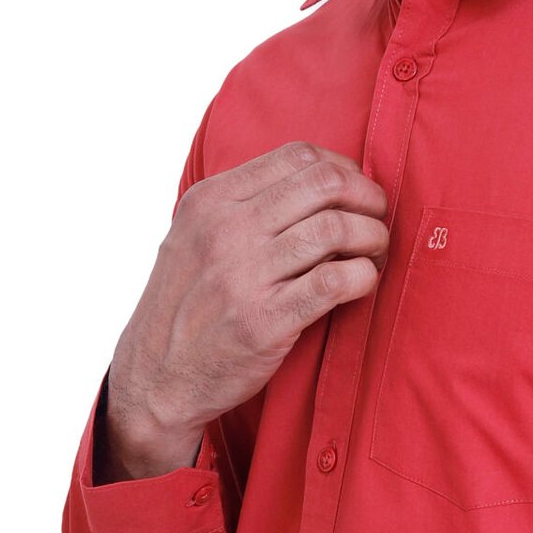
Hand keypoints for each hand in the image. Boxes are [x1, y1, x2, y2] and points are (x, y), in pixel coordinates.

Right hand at [105, 140, 389, 474]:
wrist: (156, 377)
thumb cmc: (189, 305)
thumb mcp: (197, 236)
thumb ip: (246, 205)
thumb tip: (324, 180)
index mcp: (211, 200)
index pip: (298, 155)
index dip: (344, 170)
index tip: (357, 195)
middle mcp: (225, 230)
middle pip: (325, 184)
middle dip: (368, 199)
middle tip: (376, 222)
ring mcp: (243, 275)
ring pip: (336, 229)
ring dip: (372, 238)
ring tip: (374, 255)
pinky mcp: (264, 321)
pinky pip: (335, 281)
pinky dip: (364, 277)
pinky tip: (362, 284)